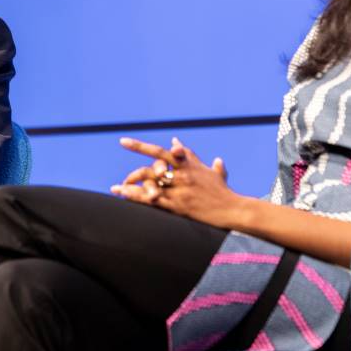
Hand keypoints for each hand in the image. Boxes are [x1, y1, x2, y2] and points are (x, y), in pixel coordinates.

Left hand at [112, 136, 238, 228]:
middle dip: (134, 172)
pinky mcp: (179, 206)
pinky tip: (125, 197)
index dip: (141, 146)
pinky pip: (154, 200)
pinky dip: (138, 197)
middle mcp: (182, 174)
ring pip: (150, 183)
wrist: (233, 210)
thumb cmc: (222, 192)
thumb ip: (191, 155)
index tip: (123, 141)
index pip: (161, 151)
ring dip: (131, 185)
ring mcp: (180, 190)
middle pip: (152, 166)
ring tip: (117, 188)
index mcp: (188, 164)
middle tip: (122, 178)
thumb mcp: (209, 170)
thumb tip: (175, 140)